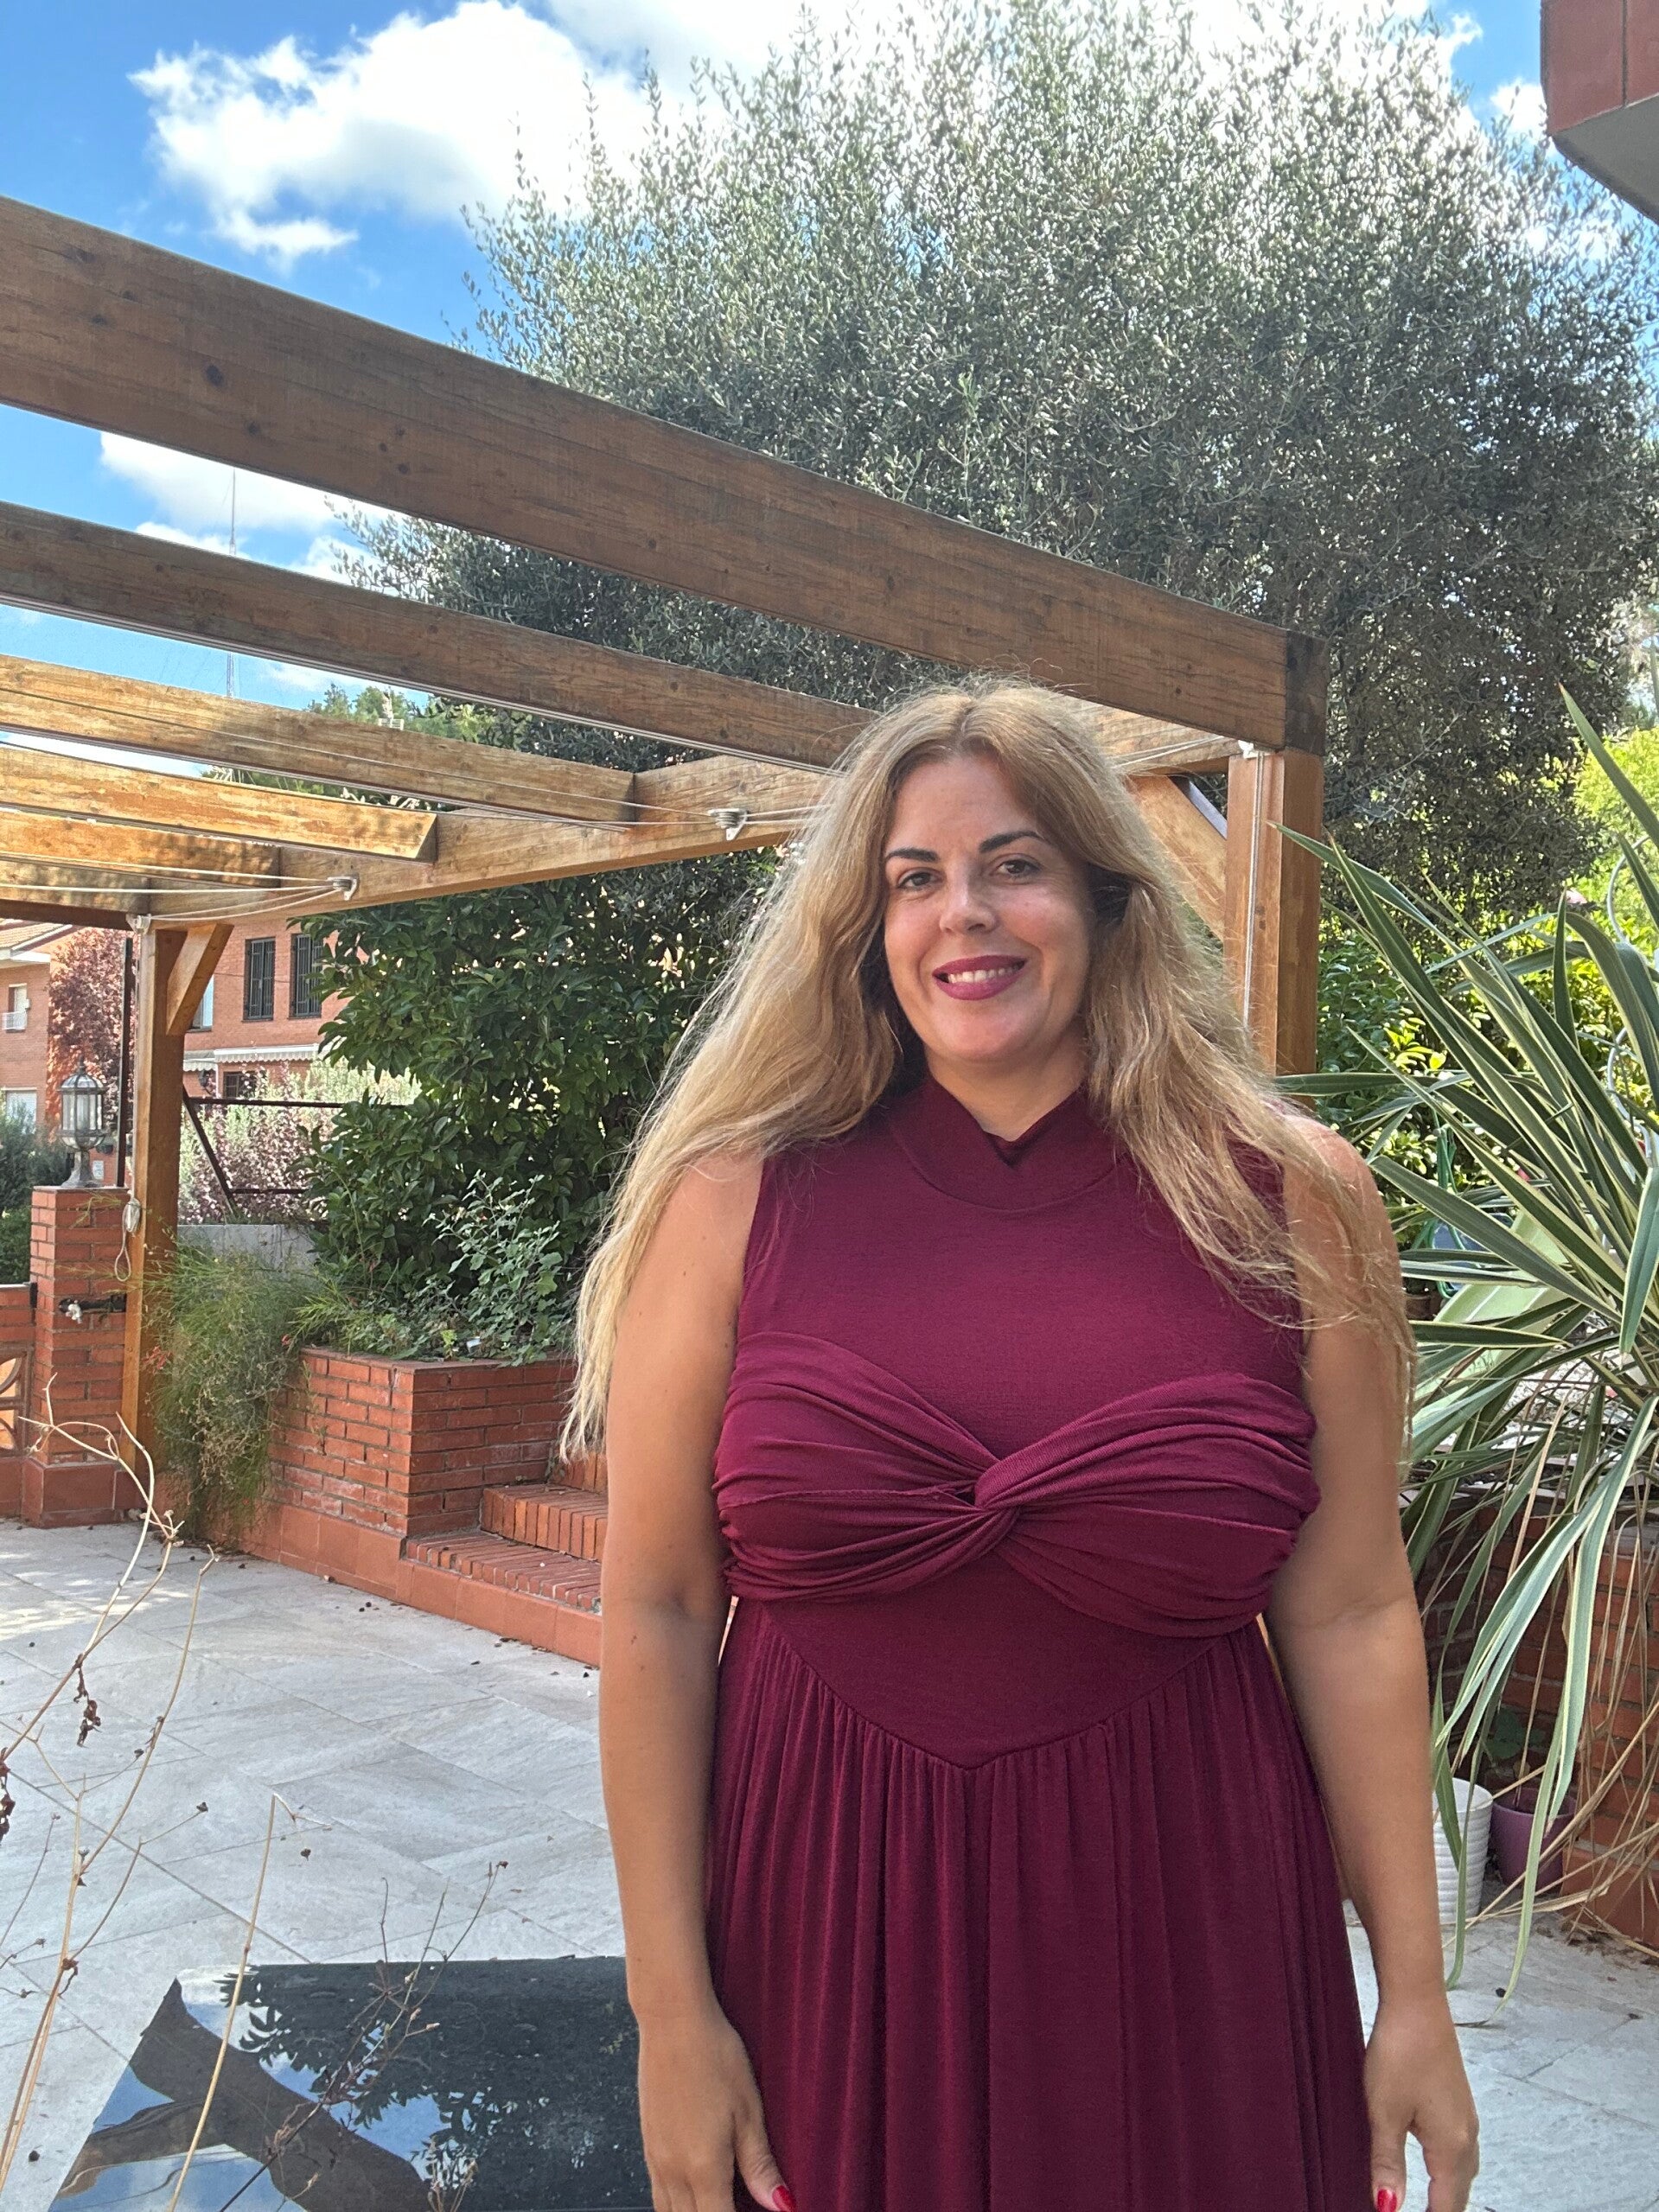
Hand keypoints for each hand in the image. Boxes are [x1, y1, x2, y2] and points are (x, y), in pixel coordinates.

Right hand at [636, 1995, 794, 2211]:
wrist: (672, 2019)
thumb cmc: (714, 2056)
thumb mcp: (748, 2110)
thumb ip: (760, 2165)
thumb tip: (781, 2205)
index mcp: (703, 2168)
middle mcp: (672, 2172)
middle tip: (745, 2206)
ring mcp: (655, 2159)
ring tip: (723, 2199)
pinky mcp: (647, 2145)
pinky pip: (659, 2194)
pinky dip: (677, 2205)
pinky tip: (698, 2189)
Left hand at [1364, 1991, 1478, 2211]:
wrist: (1417, 2004)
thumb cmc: (1399, 2054)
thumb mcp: (1384, 2113)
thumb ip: (1388, 2164)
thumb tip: (1388, 2208)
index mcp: (1452, 2146)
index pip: (1448, 2206)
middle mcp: (1467, 2136)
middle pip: (1460, 2193)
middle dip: (1445, 2210)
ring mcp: (1467, 2118)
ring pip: (1464, 2172)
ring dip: (1450, 2193)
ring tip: (1432, 2205)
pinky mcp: (1459, 2102)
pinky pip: (1461, 2151)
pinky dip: (1451, 2171)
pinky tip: (1437, 2167)